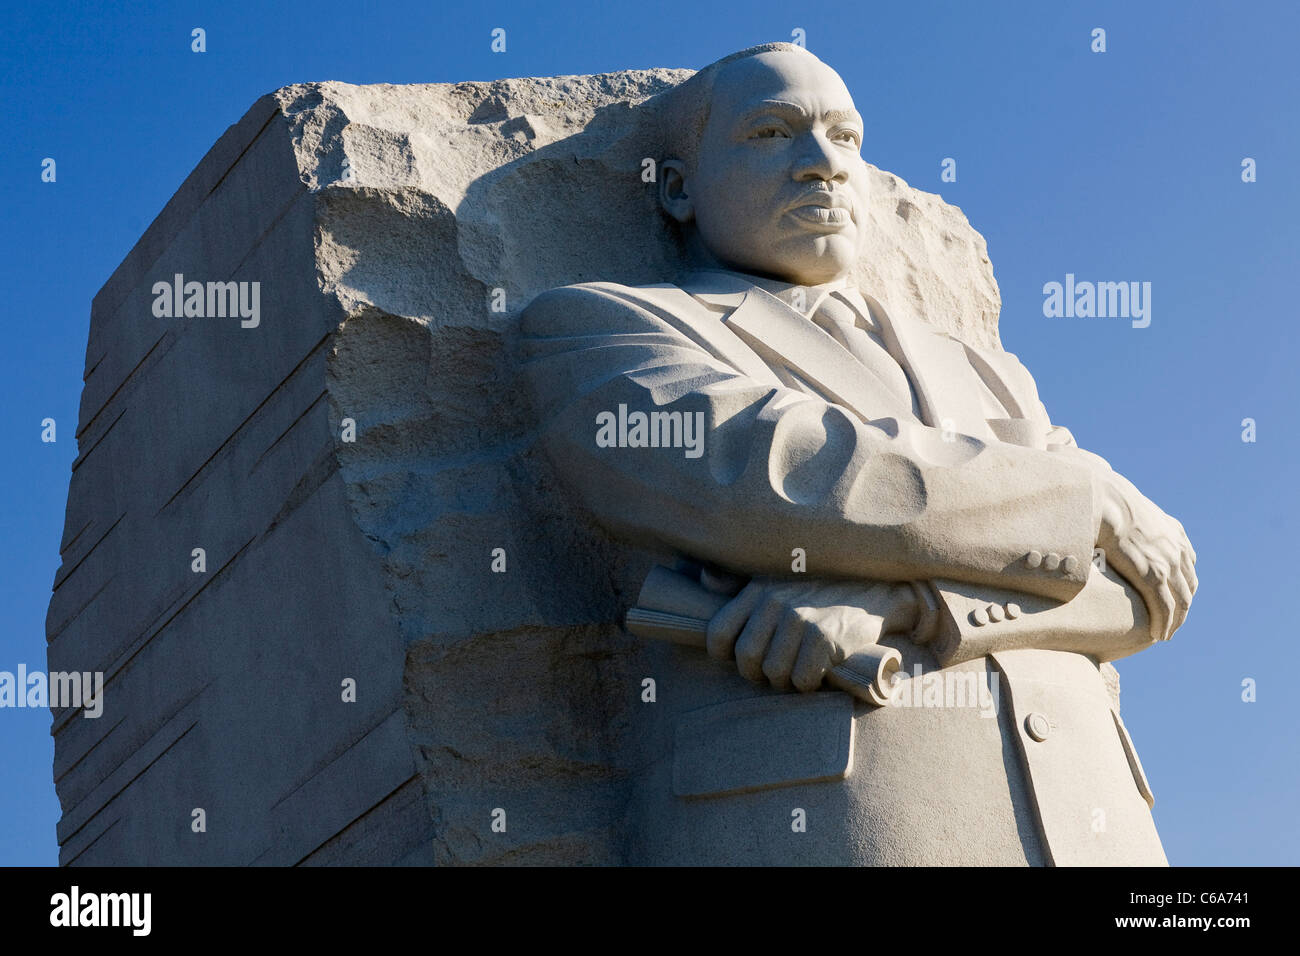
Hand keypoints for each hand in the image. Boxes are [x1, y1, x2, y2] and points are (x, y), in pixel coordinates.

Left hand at [706, 578, 918, 691]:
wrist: (873, 591)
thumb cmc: (819, 591)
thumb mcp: (776, 578)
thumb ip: (738, 583)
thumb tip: (704, 578)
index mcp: (758, 589)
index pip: (718, 633)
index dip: (725, 656)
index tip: (741, 659)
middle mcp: (775, 602)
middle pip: (746, 660)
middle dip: (758, 675)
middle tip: (776, 671)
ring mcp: (800, 620)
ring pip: (773, 674)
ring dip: (786, 682)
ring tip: (799, 670)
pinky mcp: (825, 639)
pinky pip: (802, 680)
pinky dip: (809, 685)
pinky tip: (818, 672)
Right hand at [1093, 469, 1196, 642]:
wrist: (1104, 499)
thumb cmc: (1107, 503)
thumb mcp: (1129, 511)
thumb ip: (1134, 524)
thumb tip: (1114, 526)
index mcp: (1175, 534)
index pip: (1187, 569)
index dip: (1182, 590)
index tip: (1174, 603)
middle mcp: (1178, 550)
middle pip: (1188, 589)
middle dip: (1182, 610)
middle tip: (1171, 625)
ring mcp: (1168, 563)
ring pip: (1180, 602)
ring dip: (1175, 622)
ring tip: (1165, 635)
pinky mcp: (1154, 575)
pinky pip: (1164, 607)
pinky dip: (1164, 623)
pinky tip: (1159, 634)